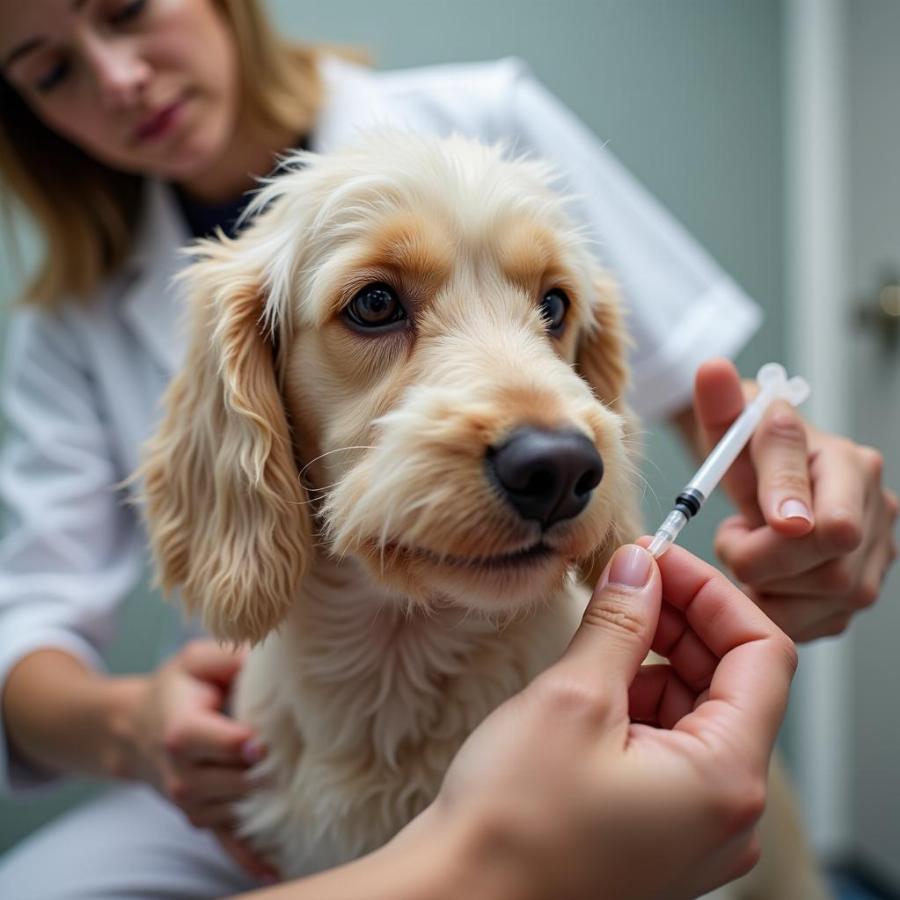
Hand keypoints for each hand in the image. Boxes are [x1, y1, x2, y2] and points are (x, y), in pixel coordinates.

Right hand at [127, 639, 276, 880]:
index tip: (263, 742)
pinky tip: (278, 871)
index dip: (245, 744)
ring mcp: (190, 803)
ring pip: (236, 811)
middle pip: (235, 782)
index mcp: (182, 730)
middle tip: (296, 761)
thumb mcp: (195, 660)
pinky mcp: (199, 818)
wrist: (133, 730)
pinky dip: (250, 859)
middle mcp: (182, 773)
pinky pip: (226, 844)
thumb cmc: (176, 688)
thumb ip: (228, 657)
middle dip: (267, 773)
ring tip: (301, 794)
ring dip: (267, 805)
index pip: (221, 744)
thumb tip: (268, 659)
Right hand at [390, 543, 797, 899]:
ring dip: (655, 658)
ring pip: (697, 710)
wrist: (463, 898)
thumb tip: (639, 566)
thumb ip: (620, 621)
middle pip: (733, 682)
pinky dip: (638, 700)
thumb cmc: (513, 823)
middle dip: (681, 621)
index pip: (763, 653)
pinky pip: (669, 745)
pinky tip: (593, 681)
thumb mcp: (573, 698)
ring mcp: (692, 825)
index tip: (661, 560)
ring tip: (599, 633)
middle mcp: (726, 811)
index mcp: (726, 779)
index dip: (713, 593)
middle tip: (625, 582)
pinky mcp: (657, 829)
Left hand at [694, 358, 897, 640]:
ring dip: (767, 583)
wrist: (767, 483)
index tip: (753, 522)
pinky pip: (816, 623)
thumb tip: (712, 370)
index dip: (787, 514)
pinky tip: (762, 581)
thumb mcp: (732, 428)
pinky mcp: (856, 595)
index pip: (833, 508)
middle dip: (763, 557)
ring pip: (824, 596)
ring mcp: (875, 558)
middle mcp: (875, 511)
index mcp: (850, 464)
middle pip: (829, 561)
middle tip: (731, 539)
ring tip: (748, 552)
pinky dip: (777, 609)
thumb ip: (721, 403)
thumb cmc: (750, 454)